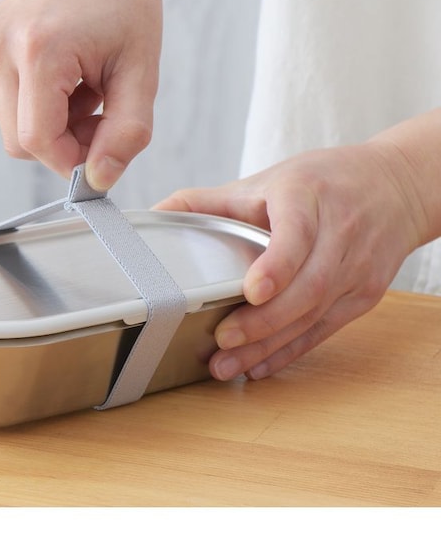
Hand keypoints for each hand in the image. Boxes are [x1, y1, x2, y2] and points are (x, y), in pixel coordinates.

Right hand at [0, 0, 161, 190]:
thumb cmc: (124, 3)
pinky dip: (30, 104)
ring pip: (8, 127)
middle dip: (63, 142)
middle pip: (18, 142)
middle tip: (98, 110)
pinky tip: (56, 75)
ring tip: (79, 85)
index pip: (36, 141)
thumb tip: (98, 181)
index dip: (71, 160)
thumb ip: (126, 133)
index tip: (100, 152)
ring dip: (48, 123)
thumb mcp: (141, 71)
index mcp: (38, 47)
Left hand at [154, 141, 425, 380]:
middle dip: (264, 321)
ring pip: (315, 314)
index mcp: (308, 196)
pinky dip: (290, 351)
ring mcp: (356, 268)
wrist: (395, 187)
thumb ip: (208, 200)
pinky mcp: (363, 295)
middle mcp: (339, 233)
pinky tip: (259, 366)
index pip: (298, 235)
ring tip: (229, 366)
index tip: (252, 291)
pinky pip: (325, 329)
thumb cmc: (320, 182)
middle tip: (222, 341)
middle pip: (307, 287)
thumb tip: (152, 216)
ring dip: (270, 345)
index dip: (277, 265)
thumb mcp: (265, 180)